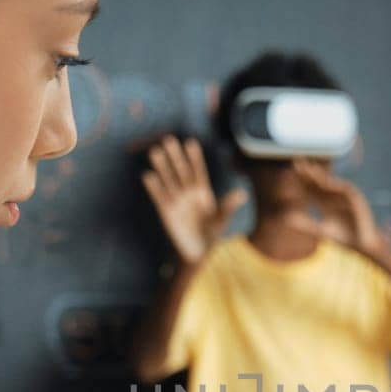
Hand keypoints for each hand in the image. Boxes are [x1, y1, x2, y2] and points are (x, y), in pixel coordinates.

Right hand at [142, 135, 247, 265]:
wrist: (197, 251)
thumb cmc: (212, 234)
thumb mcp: (221, 219)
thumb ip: (228, 206)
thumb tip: (242, 193)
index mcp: (203, 192)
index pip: (198, 171)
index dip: (194, 158)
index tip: (190, 143)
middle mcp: (188, 193)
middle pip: (181, 171)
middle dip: (176, 157)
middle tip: (168, 140)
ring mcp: (177, 201)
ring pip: (169, 180)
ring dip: (162, 167)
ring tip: (155, 151)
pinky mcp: (166, 211)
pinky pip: (159, 197)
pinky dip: (154, 187)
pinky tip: (148, 175)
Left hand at [292, 158, 389, 255]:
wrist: (363, 246)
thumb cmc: (344, 238)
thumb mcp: (322, 231)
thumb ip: (306, 225)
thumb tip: (287, 220)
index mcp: (326, 203)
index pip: (311, 189)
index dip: (301, 181)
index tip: (289, 173)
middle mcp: (335, 196)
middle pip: (319, 181)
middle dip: (308, 172)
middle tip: (296, 162)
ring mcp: (346, 196)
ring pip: (332, 182)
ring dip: (321, 175)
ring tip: (309, 169)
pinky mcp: (357, 199)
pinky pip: (346, 189)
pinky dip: (336, 185)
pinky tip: (325, 181)